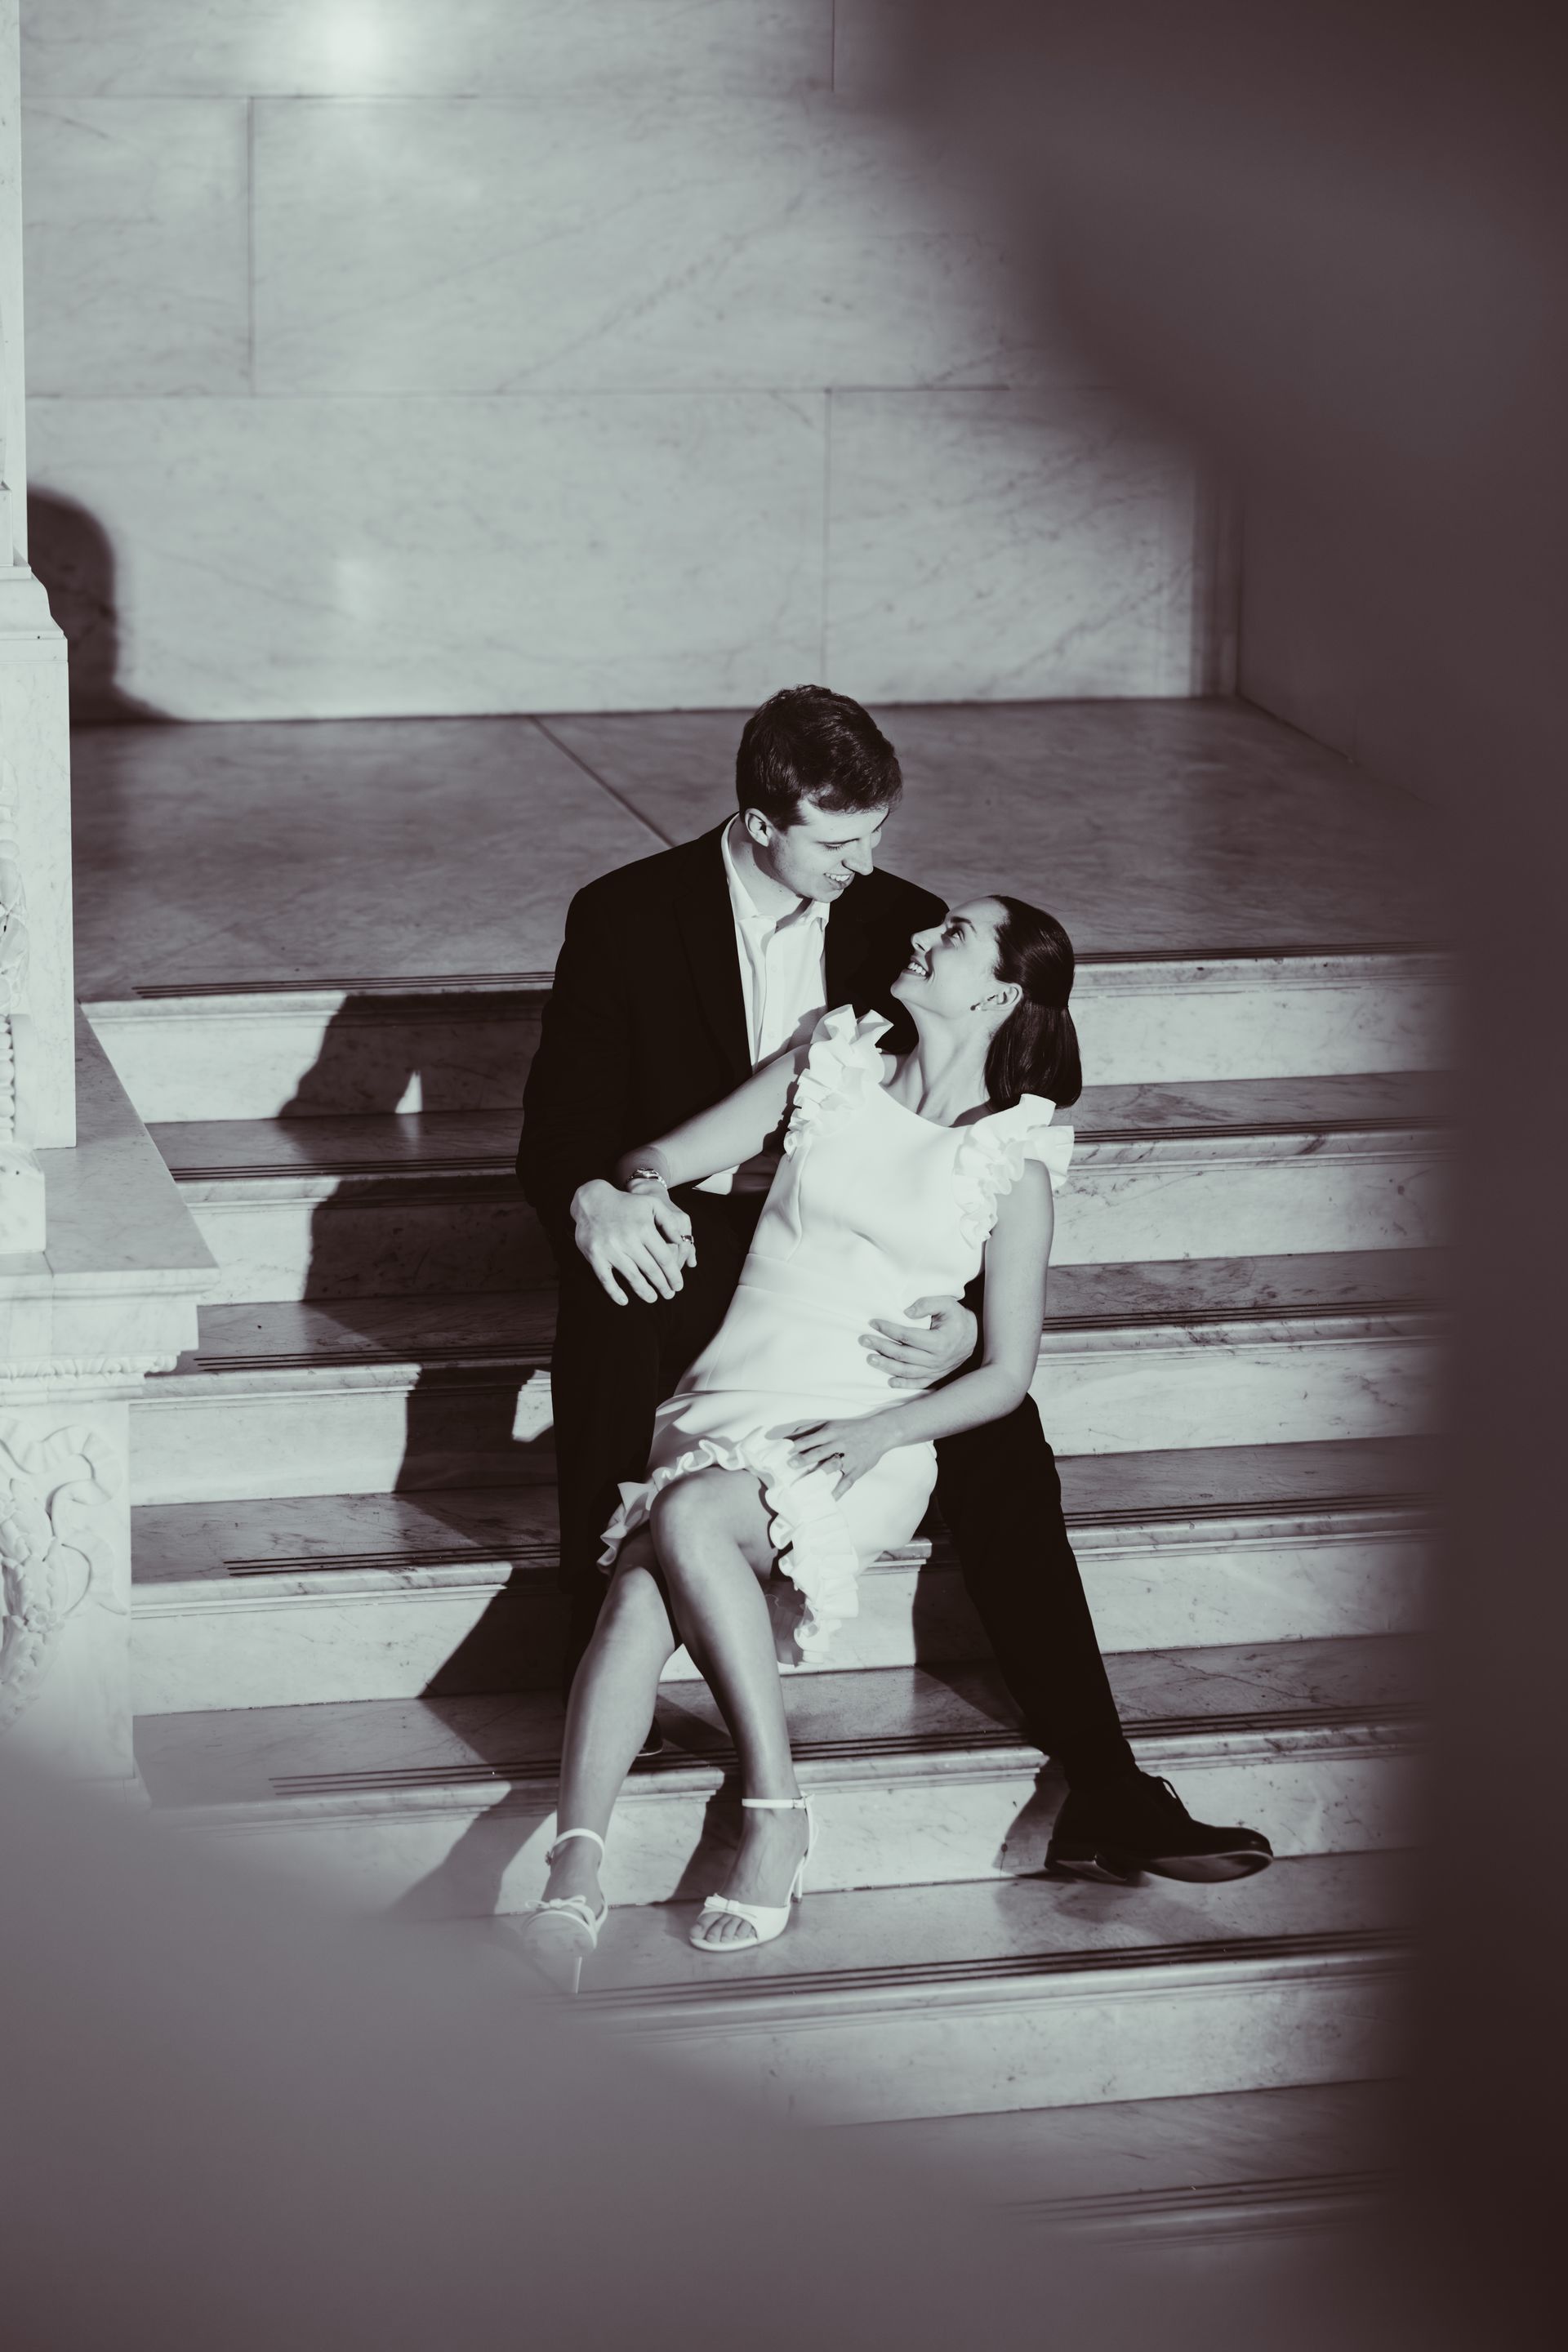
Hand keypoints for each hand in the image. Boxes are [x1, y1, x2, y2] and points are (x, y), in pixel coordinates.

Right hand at [571, 1178, 694, 1305]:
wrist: (592, 1201)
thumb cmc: (627, 1204)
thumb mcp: (652, 1204)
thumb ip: (669, 1221)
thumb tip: (681, 1241)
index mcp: (644, 1228)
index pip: (664, 1257)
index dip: (673, 1274)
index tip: (679, 1285)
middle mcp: (628, 1239)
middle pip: (650, 1269)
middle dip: (662, 1285)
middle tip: (669, 1295)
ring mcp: (610, 1249)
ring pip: (632, 1276)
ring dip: (644, 1291)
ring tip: (652, 1298)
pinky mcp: (595, 1255)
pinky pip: (606, 1279)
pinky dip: (615, 1292)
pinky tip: (624, 1301)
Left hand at [782, 1414, 890, 1497]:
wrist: (880, 1432)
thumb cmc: (851, 1428)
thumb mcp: (831, 1423)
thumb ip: (810, 1428)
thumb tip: (790, 1435)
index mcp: (831, 1432)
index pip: (811, 1439)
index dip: (798, 1445)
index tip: (785, 1452)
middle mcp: (839, 1444)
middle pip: (819, 1452)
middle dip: (804, 1459)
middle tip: (790, 1465)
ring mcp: (849, 1458)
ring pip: (831, 1466)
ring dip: (817, 1474)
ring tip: (804, 1483)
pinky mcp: (857, 1470)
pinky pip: (846, 1483)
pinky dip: (838, 1492)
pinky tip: (828, 1499)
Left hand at [860, 1296, 977, 1387]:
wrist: (974, 1336)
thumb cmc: (957, 1318)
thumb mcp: (947, 1303)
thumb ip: (927, 1304)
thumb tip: (906, 1312)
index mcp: (940, 1341)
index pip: (908, 1336)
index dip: (889, 1329)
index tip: (873, 1322)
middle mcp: (937, 1359)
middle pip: (903, 1355)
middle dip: (881, 1347)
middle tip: (863, 1340)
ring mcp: (937, 1370)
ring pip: (907, 1371)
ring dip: (886, 1366)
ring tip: (870, 1358)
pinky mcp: (936, 1376)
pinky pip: (918, 1384)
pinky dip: (903, 1384)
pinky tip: (889, 1381)